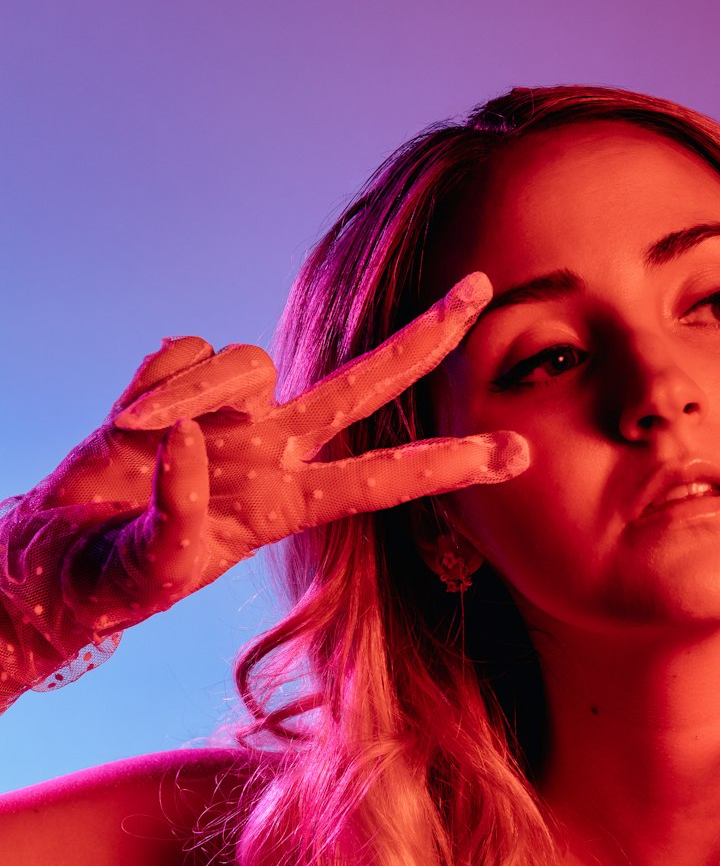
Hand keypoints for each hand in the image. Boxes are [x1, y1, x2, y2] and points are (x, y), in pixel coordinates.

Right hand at [0, 272, 528, 698]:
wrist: (56, 555)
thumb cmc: (114, 578)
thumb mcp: (153, 570)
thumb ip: (178, 516)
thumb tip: (193, 439)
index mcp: (286, 504)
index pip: (381, 481)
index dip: (448, 466)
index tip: (518, 453)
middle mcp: (273, 448)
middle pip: (363, 383)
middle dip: (425, 338)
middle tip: (484, 287)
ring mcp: (229, 410)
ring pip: (246, 361)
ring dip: (192, 394)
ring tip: (138, 439)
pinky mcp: (179, 380)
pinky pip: (183, 352)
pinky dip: (152, 386)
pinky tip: (128, 426)